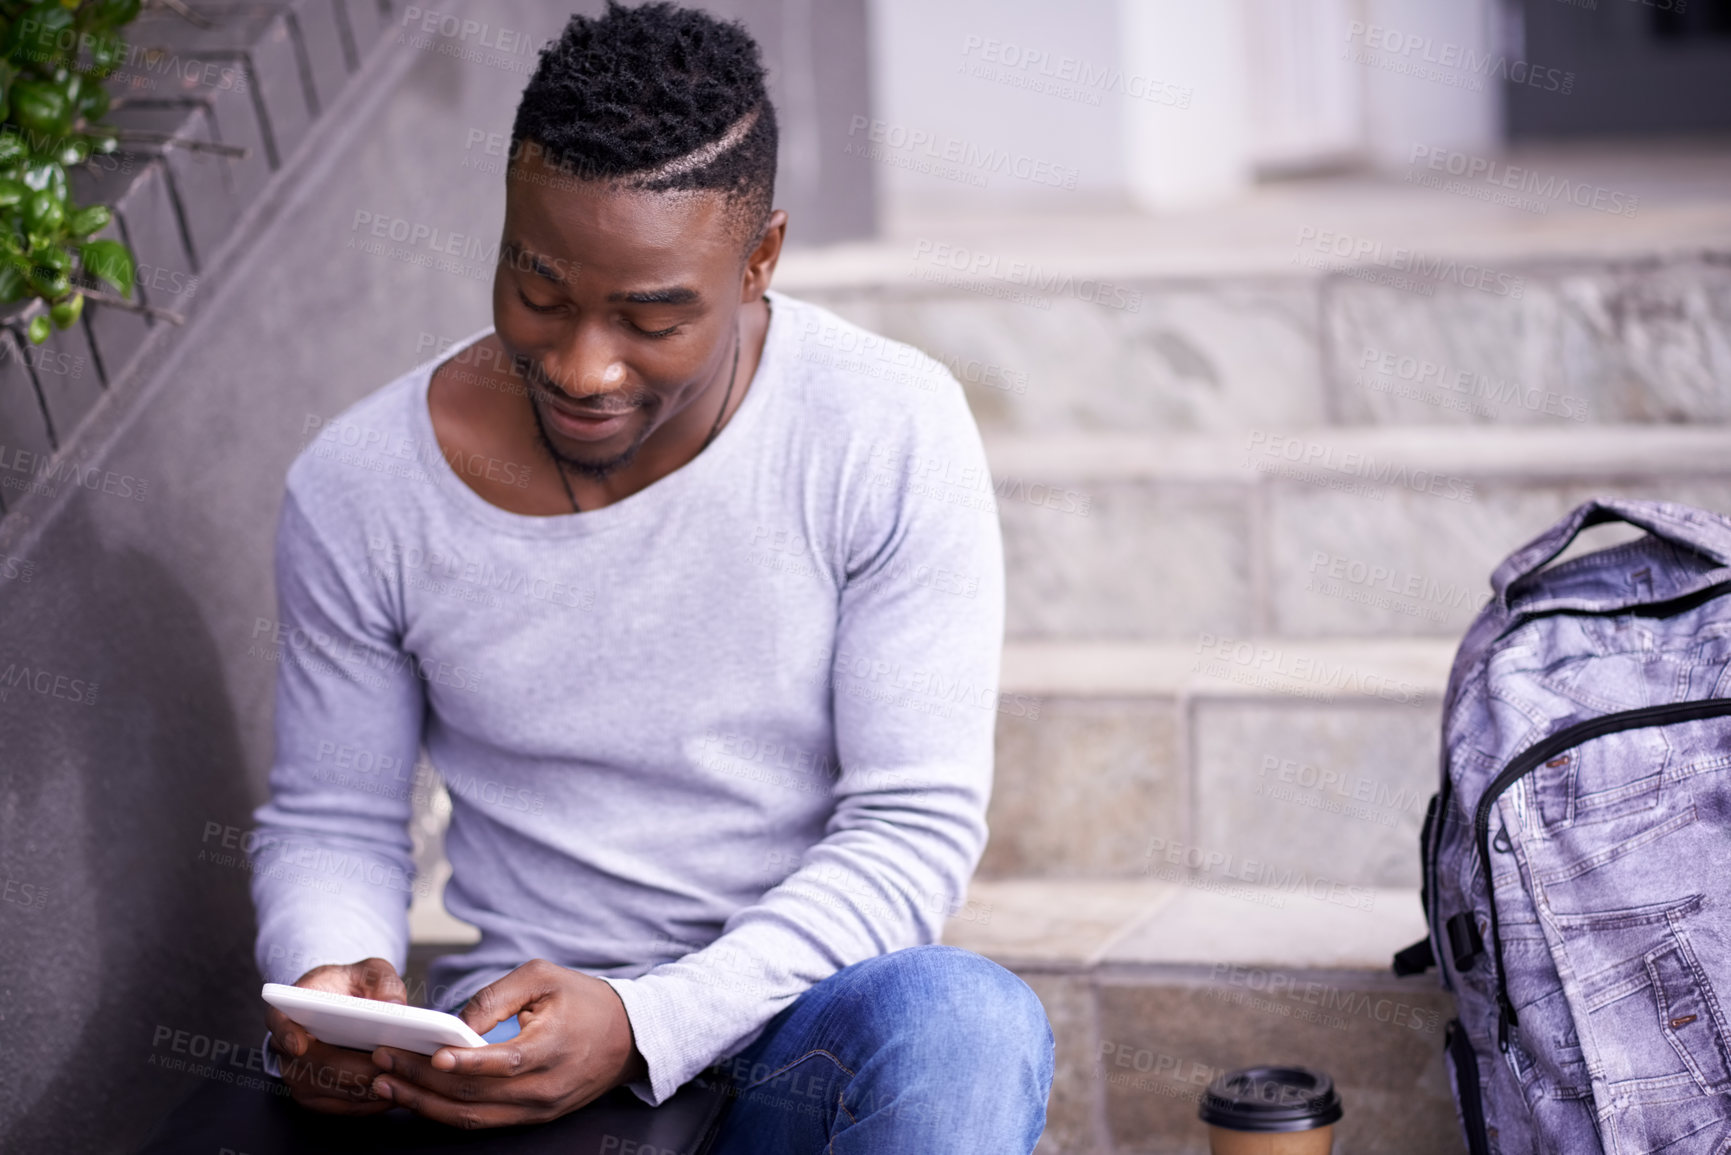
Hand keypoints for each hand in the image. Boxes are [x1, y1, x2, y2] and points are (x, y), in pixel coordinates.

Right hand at [265, 957, 407, 1115]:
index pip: (279, 1023)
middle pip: (317, 1065)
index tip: (300, 1044)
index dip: (287, 1035)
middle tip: (391, 1063)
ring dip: (368, 1088)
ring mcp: (298, 1077)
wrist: (341, 1007)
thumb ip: (384, 981)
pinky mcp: (316, 1098)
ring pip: (334, 1090)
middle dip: (355, 1068)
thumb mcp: (369, 971)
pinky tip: (397, 1091)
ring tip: (404, 1077)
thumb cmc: (351, 986)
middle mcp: (286, 1049)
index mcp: (289, 1011)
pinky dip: (371, 1103)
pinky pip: (344, 1108)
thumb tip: (395, 1005)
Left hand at [367, 957, 646, 1128]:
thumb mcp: (544, 976)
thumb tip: (456, 1022)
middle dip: (422, 1080)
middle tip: (384, 1062)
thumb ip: (497, 996)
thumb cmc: (586, 1000)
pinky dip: (446, 1112)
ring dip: (424, 1104)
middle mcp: (543, 1088)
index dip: (463, 1062)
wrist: (629, 1038)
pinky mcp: (532, 1118)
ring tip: (386, 1085)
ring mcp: (538, 1109)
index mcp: (551, 1048)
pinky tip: (418, 1098)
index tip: (429, 1054)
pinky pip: (483, 1122)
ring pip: (472, 1117)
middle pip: (474, 1095)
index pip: (500, 1063)